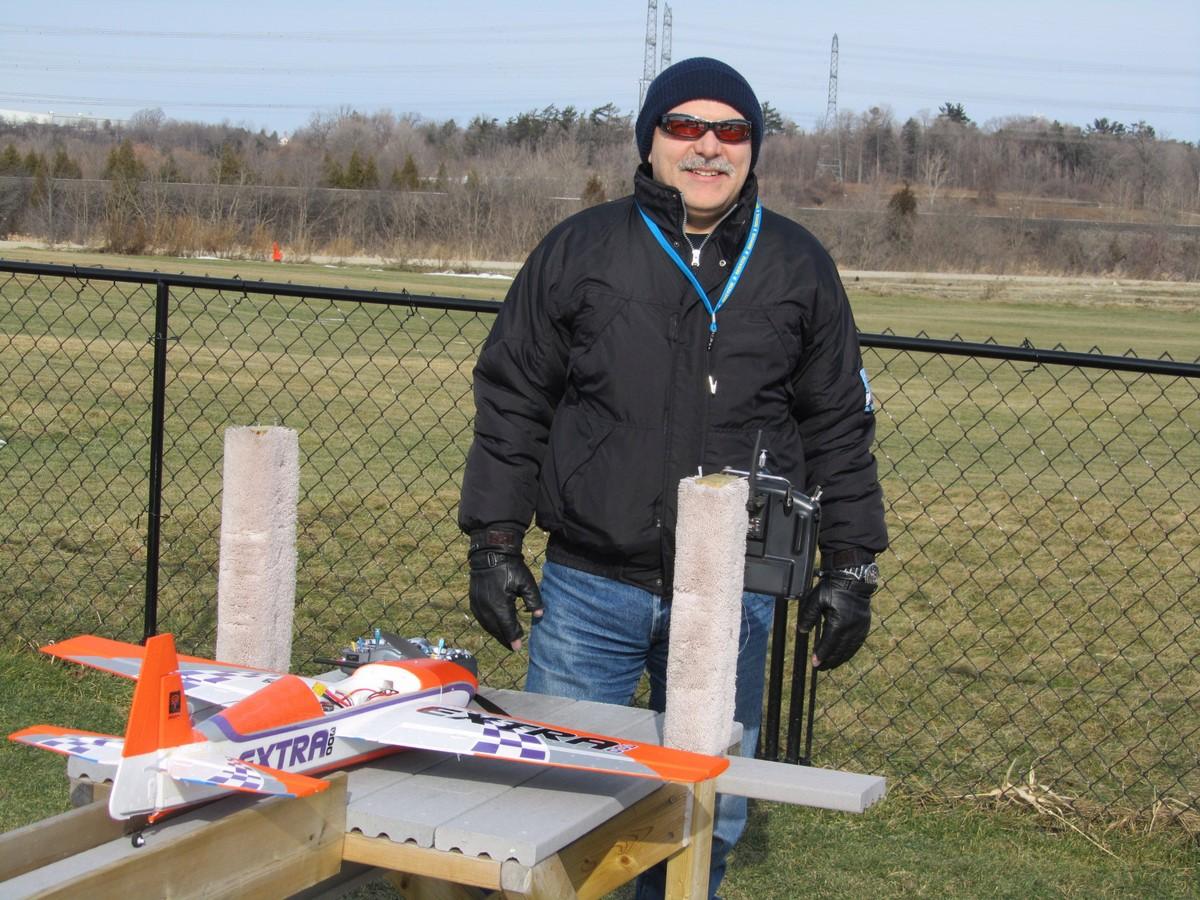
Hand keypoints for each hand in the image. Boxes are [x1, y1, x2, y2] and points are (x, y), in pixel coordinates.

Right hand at [468, 527, 542, 650]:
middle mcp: (486, 608)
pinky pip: (480, 618)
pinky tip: (495, 626)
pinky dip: (488, 625)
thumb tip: (539, 615)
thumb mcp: (526, 582)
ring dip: (496, 633)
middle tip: (514, 646)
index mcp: (499, 604)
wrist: (490, 553)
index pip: (507, 627)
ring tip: (505, 638)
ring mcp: (478, 604)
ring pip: (487, 625)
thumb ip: (533, 600)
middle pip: (496, 629)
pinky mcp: (473, 600)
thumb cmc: (510, 567)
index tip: (518, 647)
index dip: (513, 638)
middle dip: (505, 638)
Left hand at [796, 571, 873, 669]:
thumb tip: (802, 631)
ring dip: (840, 659)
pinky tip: (844, 655)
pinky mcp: (864, 626)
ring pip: (849, 649)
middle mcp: (851, 629)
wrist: (853, 579)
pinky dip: (849, 651)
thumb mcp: (816, 599)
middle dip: (830, 661)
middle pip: (840, 651)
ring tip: (830, 665)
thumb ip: (808, 616)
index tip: (815, 663)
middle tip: (820, 668)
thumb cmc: (833, 588)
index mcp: (839, 624)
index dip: (821, 656)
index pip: (828, 645)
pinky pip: (857, 643)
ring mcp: (860, 628)